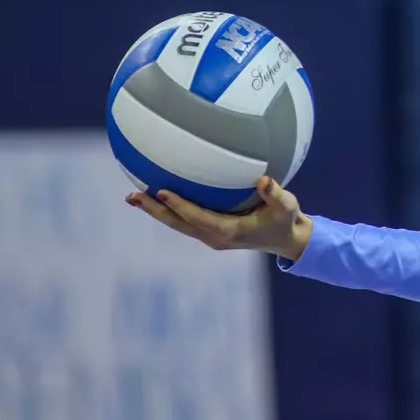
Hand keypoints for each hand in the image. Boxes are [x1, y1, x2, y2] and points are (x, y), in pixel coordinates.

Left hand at [127, 176, 312, 261]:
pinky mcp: (211, 232)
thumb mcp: (287, 205)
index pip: (198, 217)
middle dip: (154, 210)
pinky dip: (169, 210)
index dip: (179, 206)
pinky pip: (184, 221)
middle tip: (132, 195)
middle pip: (178, 224)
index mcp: (229, 231)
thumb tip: (263, 180)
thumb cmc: (286, 219)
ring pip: (177, 224)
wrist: (286, 239)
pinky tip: (158, 195)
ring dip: (155, 211)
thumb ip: (275, 194)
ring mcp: (211, 236)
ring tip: (133, 196)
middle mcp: (215, 237)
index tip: (161, 191)